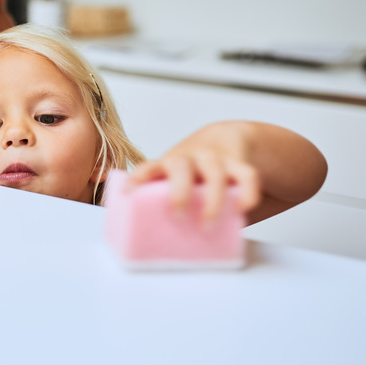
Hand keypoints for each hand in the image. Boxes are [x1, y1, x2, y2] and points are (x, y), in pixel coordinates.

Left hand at [127, 124, 261, 221]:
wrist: (226, 138)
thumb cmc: (194, 172)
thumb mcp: (176, 180)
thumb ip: (168, 202)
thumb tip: (152, 239)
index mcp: (168, 164)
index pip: (149, 167)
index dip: (138, 178)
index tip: (129, 192)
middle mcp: (190, 158)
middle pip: (181, 167)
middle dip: (179, 192)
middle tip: (178, 217)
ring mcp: (216, 159)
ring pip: (215, 174)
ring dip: (212, 201)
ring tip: (207, 226)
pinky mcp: (240, 164)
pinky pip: (248, 175)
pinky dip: (247, 193)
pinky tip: (242, 210)